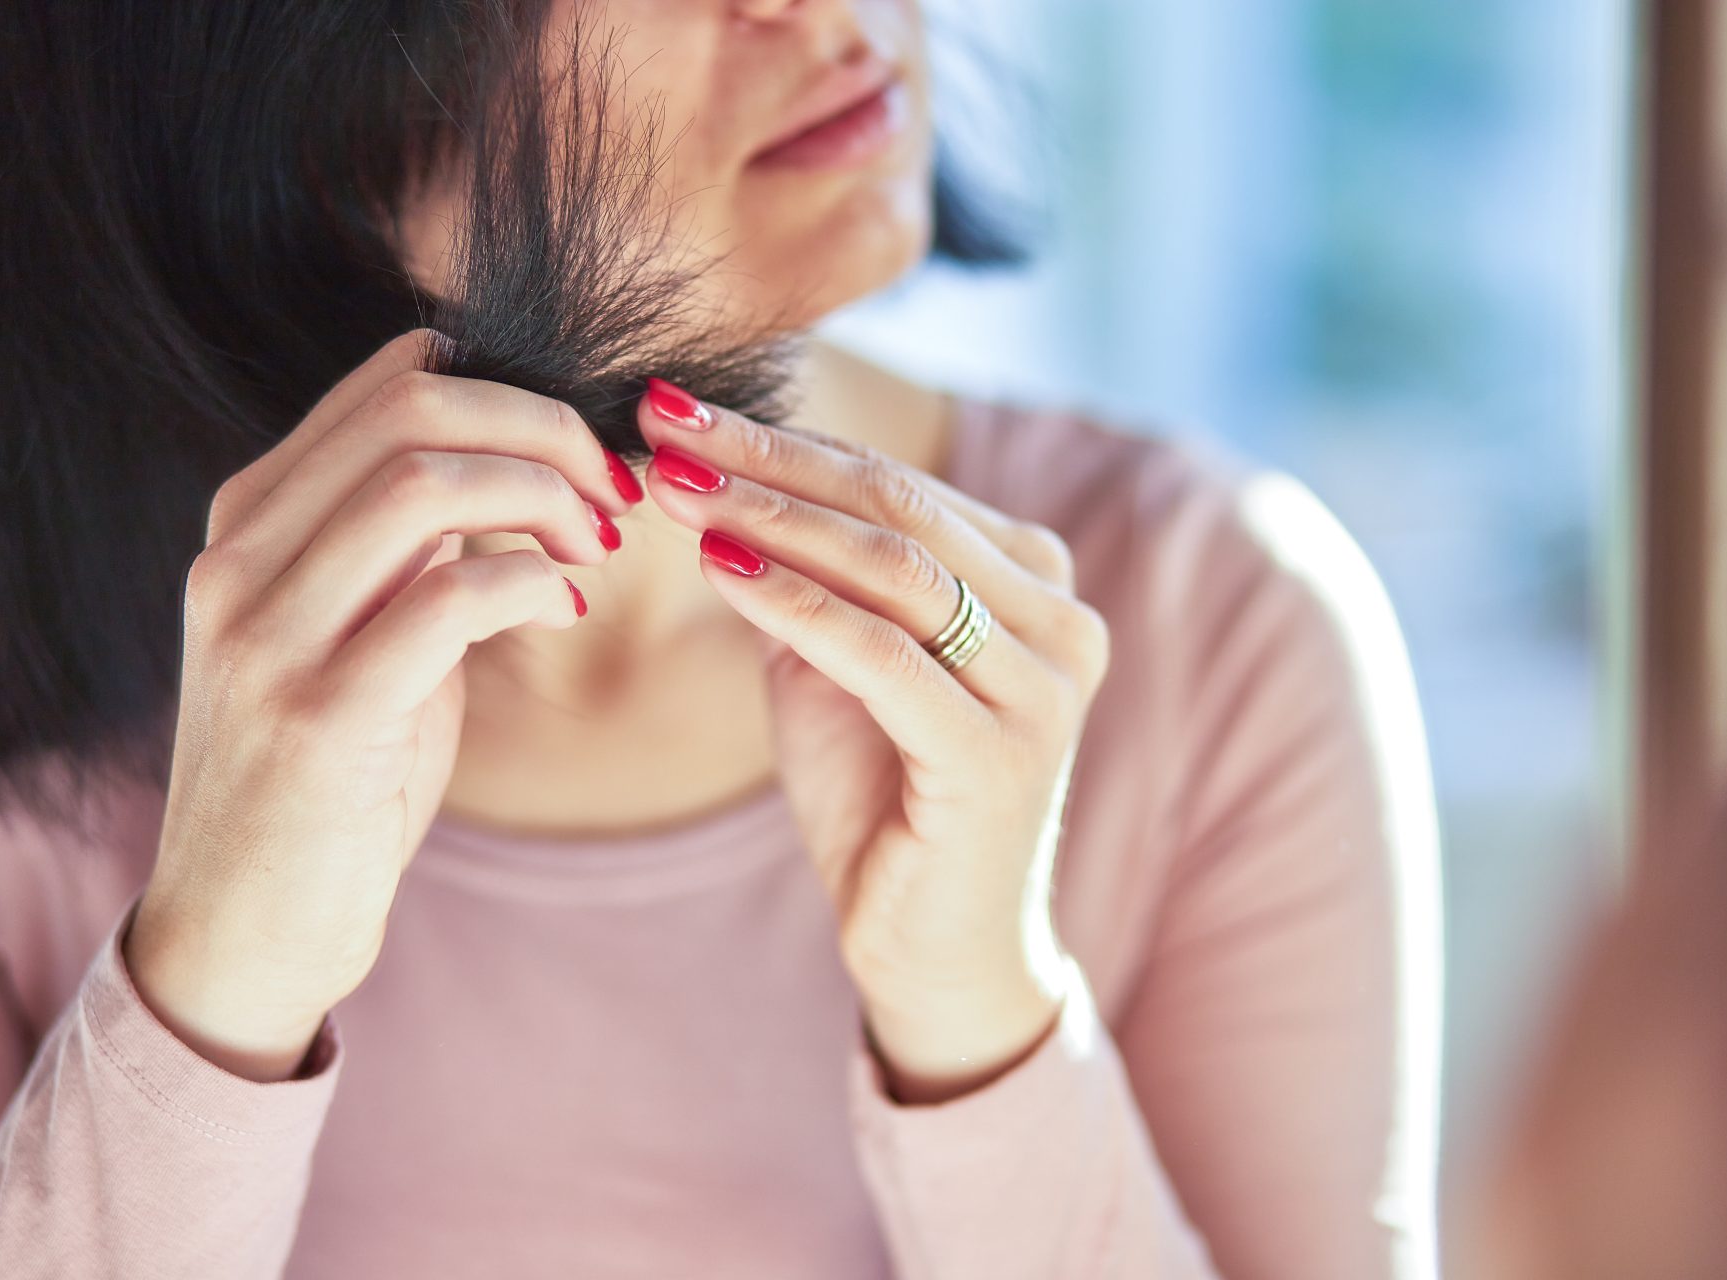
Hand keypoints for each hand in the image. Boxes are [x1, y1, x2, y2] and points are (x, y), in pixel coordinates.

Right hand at [125, 330, 639, 1080]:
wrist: (244, 930)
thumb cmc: (327, 777)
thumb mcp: (359, 634)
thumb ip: (407, 546)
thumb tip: (509, 459)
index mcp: (248, 522)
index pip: (390, 384)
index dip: (513, 393)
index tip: (582, 452)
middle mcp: (238, 561)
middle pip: (413, 415)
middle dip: (544, 432)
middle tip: (612, 492)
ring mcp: (266, 637)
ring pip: (425, 486)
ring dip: (545, 500)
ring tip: (595, 547)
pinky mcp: (316, 717)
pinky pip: (449, 598)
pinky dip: (532, 586)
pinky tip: (566, 611)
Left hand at [635, 379, 1111, 1102]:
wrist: (933, 951)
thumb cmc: (884, 804)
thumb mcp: (836, 667)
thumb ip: (806, 578)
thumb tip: (716, 478)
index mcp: (1035, 587)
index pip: (898, 486)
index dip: (784, 440)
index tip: (677, 407)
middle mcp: (1062, 623)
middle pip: (899, 509)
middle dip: (769, 459)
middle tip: (664, 421)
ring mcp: (1043, 689)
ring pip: (895, 568)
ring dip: (769, 515)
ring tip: (672, 484)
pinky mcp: (1001, 755)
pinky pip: (883, 653)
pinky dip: (793, 602)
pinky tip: (717, 567)